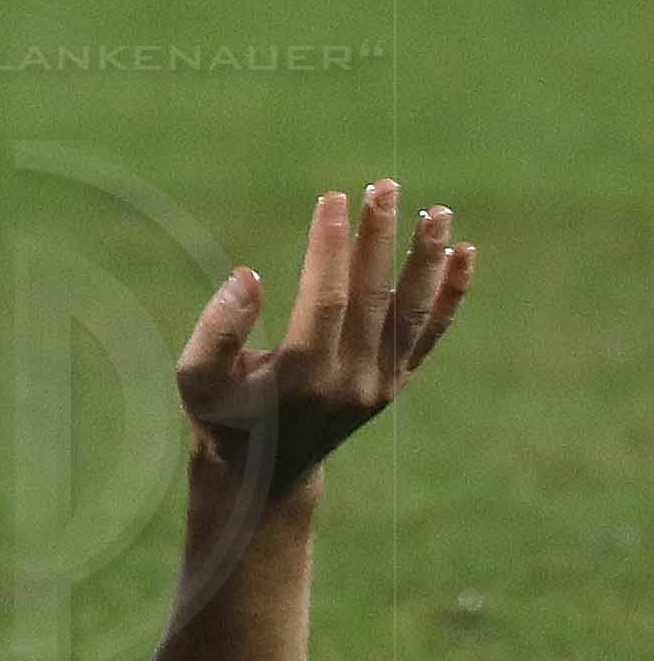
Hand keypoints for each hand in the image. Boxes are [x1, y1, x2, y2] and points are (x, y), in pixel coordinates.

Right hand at [181, 181, 471, 499]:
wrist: (268, 474)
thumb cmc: (223, 416)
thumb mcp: (198, 379)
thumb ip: (217, 329)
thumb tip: (249, 275)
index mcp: (301, 378)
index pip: (327, 300)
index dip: (330, 248)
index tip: (332, 199)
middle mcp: (352, 381)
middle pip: (374, 296)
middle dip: (380, 237)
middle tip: (384, 186)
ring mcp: (381, 383)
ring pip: (410, 311)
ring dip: (425, 259)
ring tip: (435, 211)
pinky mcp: (396, 382)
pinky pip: (430, 333)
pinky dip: (450, 294)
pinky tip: (464, 252)